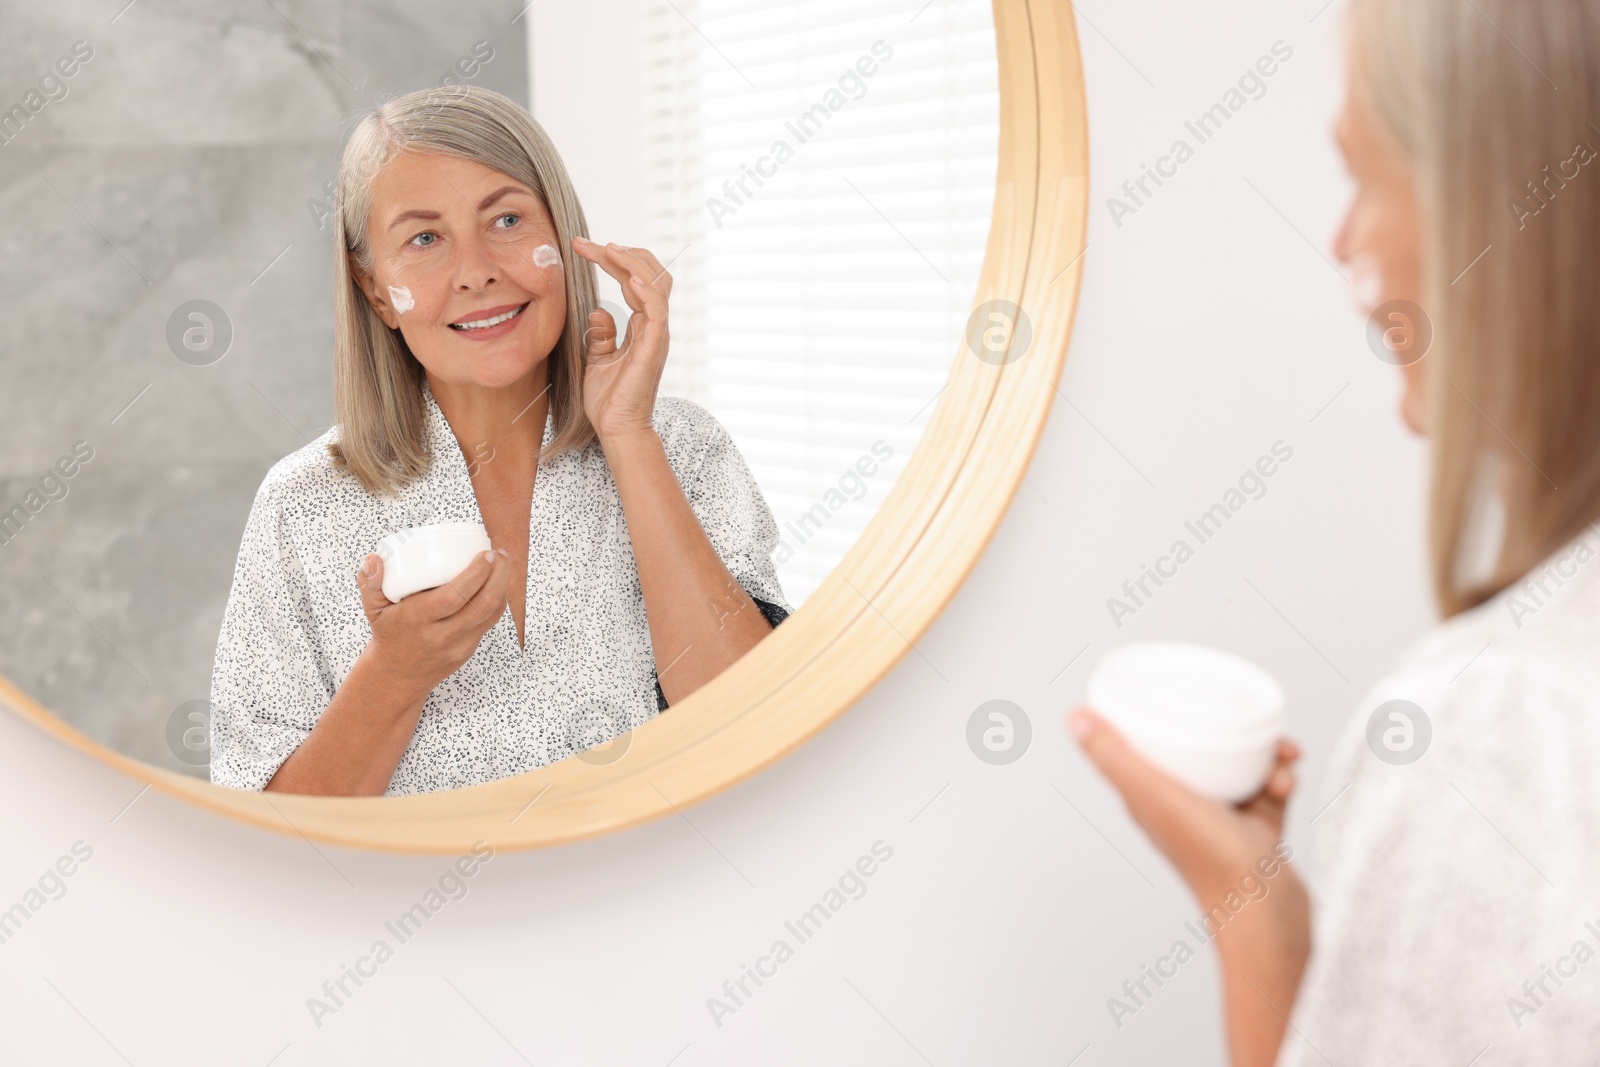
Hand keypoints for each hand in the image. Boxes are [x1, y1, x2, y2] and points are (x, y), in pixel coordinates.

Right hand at [357, 548, 511, 695]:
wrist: (398, 675)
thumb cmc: (388, 633)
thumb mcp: (372, 608)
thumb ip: (369, 582)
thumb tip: (374, 558)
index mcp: (418, 620)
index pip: (454, 597)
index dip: (476, 574)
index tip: (487, 554)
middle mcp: (441, 634)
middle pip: (482, 604)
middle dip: (499, 575)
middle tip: (500, 553)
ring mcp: (459, 644)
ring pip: (491, 614)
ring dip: (503, 585)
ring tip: (503, 562)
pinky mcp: (469, 649)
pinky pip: (489, 622)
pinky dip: (498, 600)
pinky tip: (499, 582)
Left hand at [570, 236, 671, 442]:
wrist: (616, 429)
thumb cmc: (608, 400)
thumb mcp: (596, 360)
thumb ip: (601, 335)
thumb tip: (598, 310)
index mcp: (642, 327)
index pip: (634, 281)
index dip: (613, 261)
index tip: (583, 248)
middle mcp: (653, 327)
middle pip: (650, 275)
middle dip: (622, 253)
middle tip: (587, 243)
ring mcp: (656, 336)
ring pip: (656, 285)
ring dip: (632, 263)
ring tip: (607, 249)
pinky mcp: (653, 348)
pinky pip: (656, 311)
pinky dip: (645, 290)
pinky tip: (628, 277)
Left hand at [1068, 708, 1301, 905]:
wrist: (1265, 912)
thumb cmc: (1207, 858)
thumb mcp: (1154, 796)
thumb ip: (1113, 756)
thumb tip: (1073, 715)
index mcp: (1150, 796)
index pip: (1147, 742)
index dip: (1163, 714)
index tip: (1187, 691)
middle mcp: (1181, 804)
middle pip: (1199, 749)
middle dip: (1227, 730)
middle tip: (1253, 724)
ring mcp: (1220, 817)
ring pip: (1239, 765)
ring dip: (1263, 753)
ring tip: (1281, 754)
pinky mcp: (1256, 828)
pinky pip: (1269, 788)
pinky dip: (1281, 778)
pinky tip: (1288, 780)